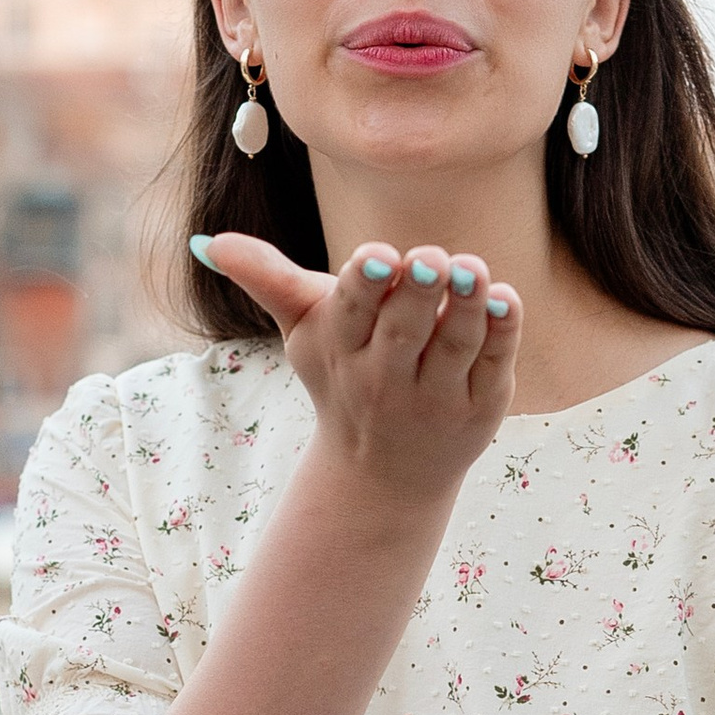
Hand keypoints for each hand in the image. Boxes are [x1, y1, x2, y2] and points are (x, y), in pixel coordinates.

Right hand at [193, 232, 519, 510]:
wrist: (382, 473)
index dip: (365, 285)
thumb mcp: (303, 330)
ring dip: (466, 306)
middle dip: (417, 292)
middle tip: (432, 256)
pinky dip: (501, 333)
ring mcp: (436, 397)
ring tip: (473, 269)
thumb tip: (208, 241)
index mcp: (342, 350)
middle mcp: (385, 378)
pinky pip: (493, 365)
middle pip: (403, 330)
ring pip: (454, 346)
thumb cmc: (343, 376)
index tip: (377, 256)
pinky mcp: (481, 407)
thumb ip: (267, 279)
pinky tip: (506, 298)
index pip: (351, 313)